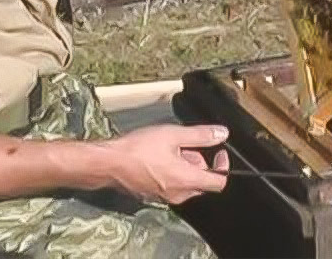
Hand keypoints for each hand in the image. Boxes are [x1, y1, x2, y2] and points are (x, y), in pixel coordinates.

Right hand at [100, 124, 230, 204]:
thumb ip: (201, 135)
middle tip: (185, 145)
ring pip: (186, 183)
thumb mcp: (174, 135)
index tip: (217, 151)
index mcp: (187, 181)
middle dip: (199, 162)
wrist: (108, 163)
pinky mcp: (153, 196)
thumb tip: (221, 134)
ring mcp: (165, 197)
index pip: (219, 183)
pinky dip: (172, 173)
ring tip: (169, 148)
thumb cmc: (138, 149)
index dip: (223, 166)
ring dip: (185, 166)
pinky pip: (171, 186)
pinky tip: (158, 158)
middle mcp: (178, 194)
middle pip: (202, 182)